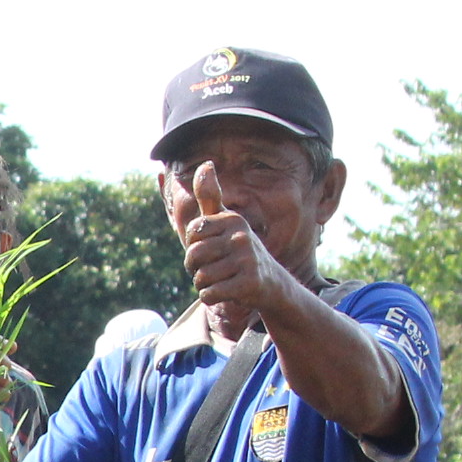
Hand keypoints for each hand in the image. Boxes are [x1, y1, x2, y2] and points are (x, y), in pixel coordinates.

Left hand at [180, 162, 286, 340]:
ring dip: (205, 284)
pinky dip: (211, 297)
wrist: (270, 284)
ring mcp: (246, 260)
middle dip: (197, 268)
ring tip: (224, 279)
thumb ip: (211, 197)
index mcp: (233, 219)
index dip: (196, 246)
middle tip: (216, 268)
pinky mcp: (248, 283)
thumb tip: (204, 164)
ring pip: (200, 278)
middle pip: (193, 256)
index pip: (191, 234)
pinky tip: (228, 292)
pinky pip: (209, 294)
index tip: (214, 248)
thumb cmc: (238, 251)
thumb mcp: (225, 222)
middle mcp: (241, 236)